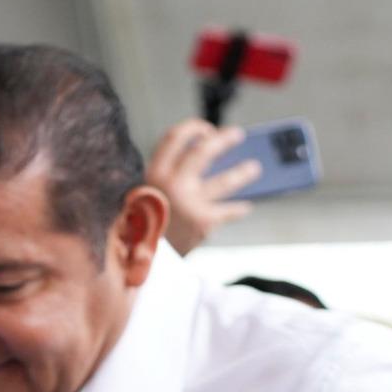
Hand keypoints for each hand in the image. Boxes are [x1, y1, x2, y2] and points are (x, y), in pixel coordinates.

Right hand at [149, 120, 263, 254]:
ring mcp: (190, 202)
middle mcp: (171, 183)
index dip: (194, 128)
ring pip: (226, 179)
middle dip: (224, 139)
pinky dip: (237, 209)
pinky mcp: (204, 222)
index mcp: (152, 174)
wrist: (137, 264)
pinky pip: (228, 211)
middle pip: (205, 151)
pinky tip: (245, 207)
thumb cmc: (140, 228)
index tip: (205, 129)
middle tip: (237, 135)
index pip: (175, 137)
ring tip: (254, 168)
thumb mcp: (142, 197)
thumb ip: (163, 181)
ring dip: (243, 172)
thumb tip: (203, 160)